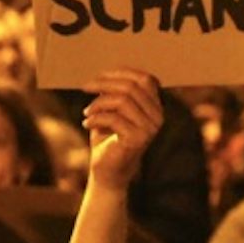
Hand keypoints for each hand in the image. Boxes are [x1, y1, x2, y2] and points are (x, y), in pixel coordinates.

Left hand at [80, 69, 162, 191]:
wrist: (108, 169)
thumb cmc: (107, 137)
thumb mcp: (111, 109)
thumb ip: (114, 92)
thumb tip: (105, 74)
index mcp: (155, 107)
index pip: (145, 79)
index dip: (121, 73)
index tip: (97, 77)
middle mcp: (158, 117)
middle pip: (132, 87)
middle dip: (103, 84)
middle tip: (84, 88)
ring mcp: (150, 129)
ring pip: (123, 101)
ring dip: (98, 104)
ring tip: (87, 113)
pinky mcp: (139, 139)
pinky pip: (114, 118)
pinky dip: (96, 118)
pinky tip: (87, 124)